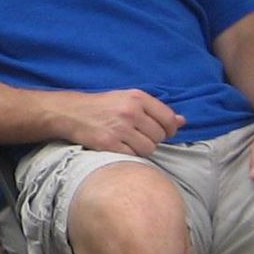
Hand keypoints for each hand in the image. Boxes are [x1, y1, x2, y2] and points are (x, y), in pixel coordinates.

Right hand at [54, 89, 183, 159]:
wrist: (71, 113)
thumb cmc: (103, 106)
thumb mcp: (128, 99)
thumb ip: (155, 109)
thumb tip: (182, 121)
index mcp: (137, 97)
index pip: (168, 118)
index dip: (170, 129)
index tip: (163, 132)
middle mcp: (130, 112)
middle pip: (159, 136)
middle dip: (153, 139)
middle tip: (139, 136)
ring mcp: (120, 128)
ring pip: (148, 148)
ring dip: (142, 149)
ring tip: (130, 142)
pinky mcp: (109, 143)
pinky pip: (133, 156)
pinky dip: (130, 155)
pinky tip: (120, 148)